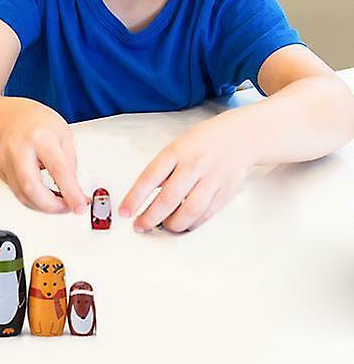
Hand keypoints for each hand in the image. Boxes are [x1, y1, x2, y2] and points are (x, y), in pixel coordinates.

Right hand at [0, 100, 88, 213]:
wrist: (14, 118)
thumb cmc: (40, 125)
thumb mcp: (64, 138)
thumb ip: (70, 167)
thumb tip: (77, 195)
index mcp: (40, 137)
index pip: (57, 170)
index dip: (71, 192)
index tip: (81, 207)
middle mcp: (19, 148)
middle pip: (31, 187)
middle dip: (52, 206)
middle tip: (68, 207)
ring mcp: (7, 160)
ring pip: (23, 196)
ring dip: (44, 206)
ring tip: (59, 202)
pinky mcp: (2, 171)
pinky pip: (18, 194)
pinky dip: (34, 200)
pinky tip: (45, 195)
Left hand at [120, 111, 253, 232]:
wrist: (238, 136)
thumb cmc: (203, 141)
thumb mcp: (176, 146)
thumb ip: (164, 169)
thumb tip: (146, 195)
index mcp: (176, 152)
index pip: (149, 178)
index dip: (135, 198)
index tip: (125, 211)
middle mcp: (193, 165)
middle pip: (168, 198)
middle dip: (151, 217)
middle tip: (140, 226)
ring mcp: (211, 179)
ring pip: (189, 210)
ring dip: (173, 224)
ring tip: (163, 227)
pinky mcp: (225, 192)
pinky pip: (206, 214)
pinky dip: (193, 223)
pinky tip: (184, 224)